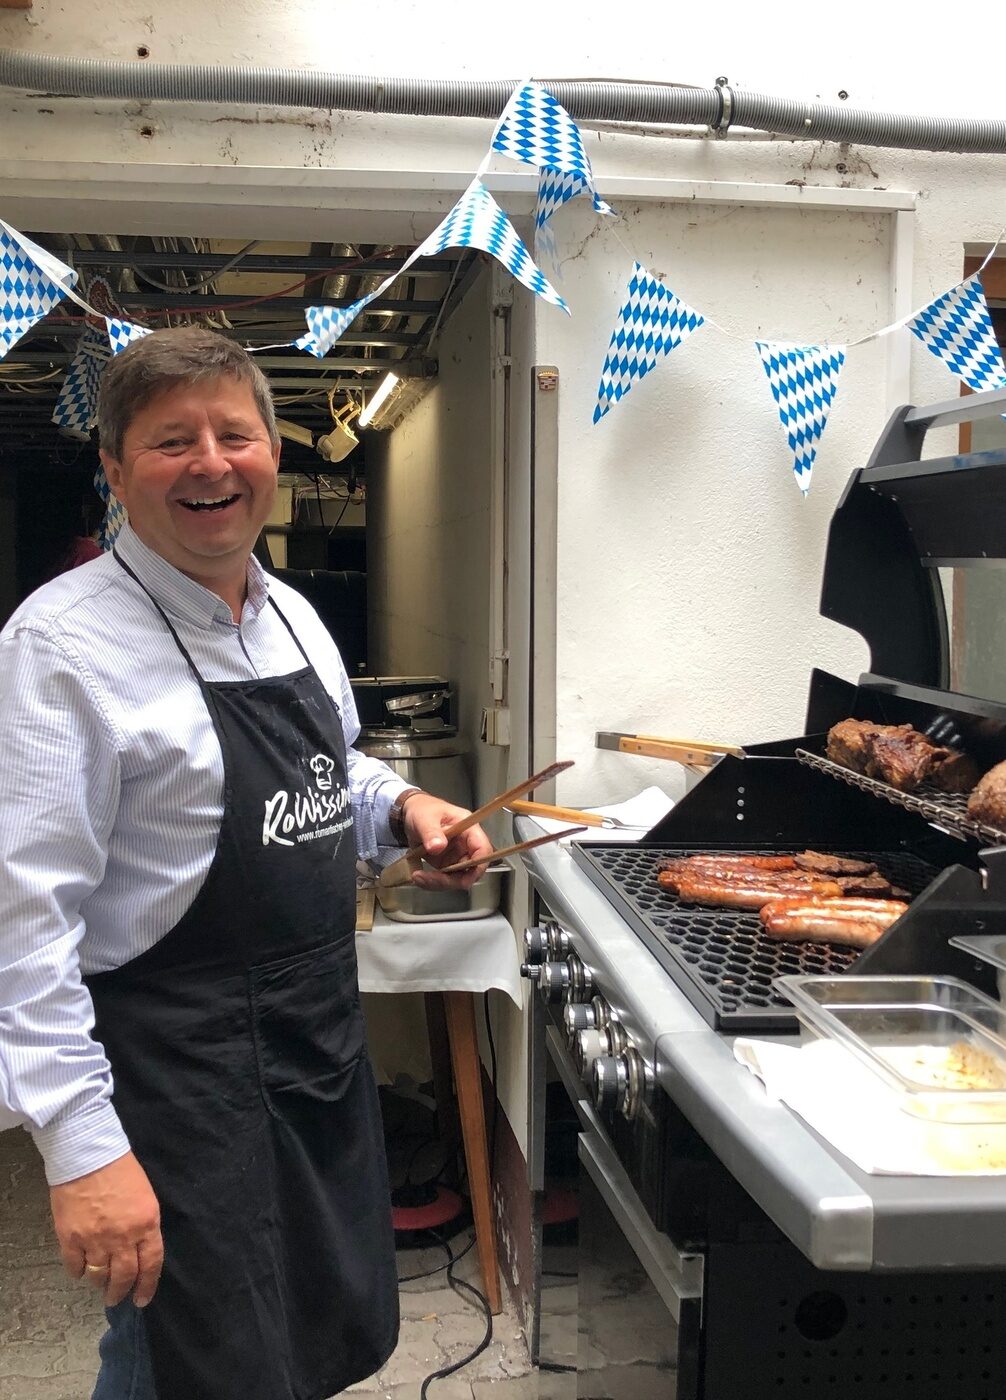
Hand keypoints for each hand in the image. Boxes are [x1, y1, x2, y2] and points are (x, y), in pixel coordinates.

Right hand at [50, 1151, 162, 1307]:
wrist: (89, 1155)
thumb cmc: (121, 1171)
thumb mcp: (145, 1197)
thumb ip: (144, 1226)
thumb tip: (139, 1250)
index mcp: (146, 1224)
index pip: (151, 1264)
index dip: (147, 1286)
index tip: (142, 1300)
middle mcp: (123, 1237)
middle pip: (123, 1276)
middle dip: (120, 1292)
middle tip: (116, 1299)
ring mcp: (95, 1240)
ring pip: (98, 1275)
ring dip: (99, 1283)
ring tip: (99, 1284)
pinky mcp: (71, 1239)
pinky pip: (75, 1267)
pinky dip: (78, 1272)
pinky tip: (80, 1270)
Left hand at [401, 793, 492, 890]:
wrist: (411, 813)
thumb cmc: (423, 809)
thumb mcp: (424, 818)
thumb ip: (431, 832)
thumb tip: (438, 846)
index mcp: (468, 829)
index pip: (483, 849)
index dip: (478, 866)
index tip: (464, 878)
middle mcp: (466, 844)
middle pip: (471, 870)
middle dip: (452, 880)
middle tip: (430, 879)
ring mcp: (457, 856)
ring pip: (457, 878)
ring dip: (439, 883)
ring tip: (418, 877)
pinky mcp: (446, 864)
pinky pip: (445, 879)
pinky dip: (432, 882)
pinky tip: (419, 877)